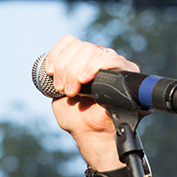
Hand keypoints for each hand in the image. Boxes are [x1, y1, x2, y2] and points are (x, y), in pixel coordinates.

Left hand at [43, 36, 139, 169]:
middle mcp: (96, 58)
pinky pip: (111, 59)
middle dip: (66, 67)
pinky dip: (95, 66)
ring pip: (92, 50)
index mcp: (79, 61)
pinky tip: (84, 79)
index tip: (50, 72)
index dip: (58, 54)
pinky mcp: (126, 70)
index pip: (69, 42)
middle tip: (63, 88)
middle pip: (79, 46)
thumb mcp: (57, 95)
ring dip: (76, 70)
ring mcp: (111, 63)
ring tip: (73, 91)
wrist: (92, 134)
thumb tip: (54, 65)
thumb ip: (55, 78)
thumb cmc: (76, 117)